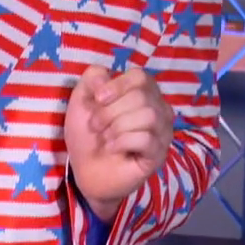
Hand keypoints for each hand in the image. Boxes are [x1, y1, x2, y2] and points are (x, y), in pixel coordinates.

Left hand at [65, 66, 173, 220]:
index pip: (140, 77)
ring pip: (148, 115)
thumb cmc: (88, 134)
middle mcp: (159, 109)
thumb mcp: (81, 100)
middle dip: (110, 111)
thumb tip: (106, 74)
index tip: (97, 99)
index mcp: (143, 93)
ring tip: (105, 137)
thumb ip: (92, 79)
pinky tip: (111, 148)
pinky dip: (122, 142)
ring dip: (117, 126)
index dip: (117, 86)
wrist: (86, 170)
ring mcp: (162, 133)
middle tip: (96, 125)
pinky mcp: (158, 155)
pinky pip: (146, 139)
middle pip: (141, 96)